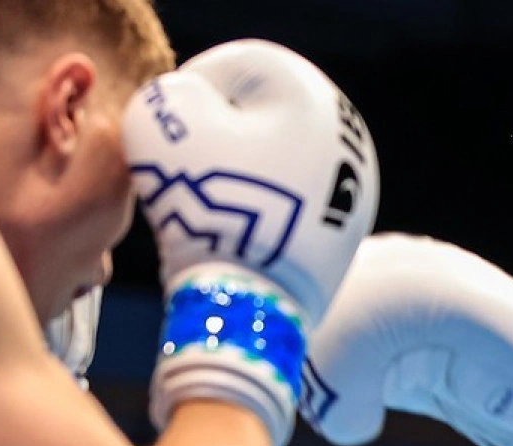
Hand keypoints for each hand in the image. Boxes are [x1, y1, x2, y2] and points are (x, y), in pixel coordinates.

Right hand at [122, 39, 378, 445]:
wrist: (253, 304)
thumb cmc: (208, 207)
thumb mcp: (161, 129)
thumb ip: (165, 97)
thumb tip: (188, 109)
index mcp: (309, 94)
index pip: (231, 74)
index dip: (185, 104)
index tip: (164, 143)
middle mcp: (344, 137)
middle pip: (258, 122)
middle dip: (214, 144)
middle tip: (182, 180)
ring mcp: (351, 190)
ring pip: (273, 166)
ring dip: (234, 181)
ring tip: (202, 214)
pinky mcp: (344, 233)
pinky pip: (287, 209)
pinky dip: (258, 215)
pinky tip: (232, 238)